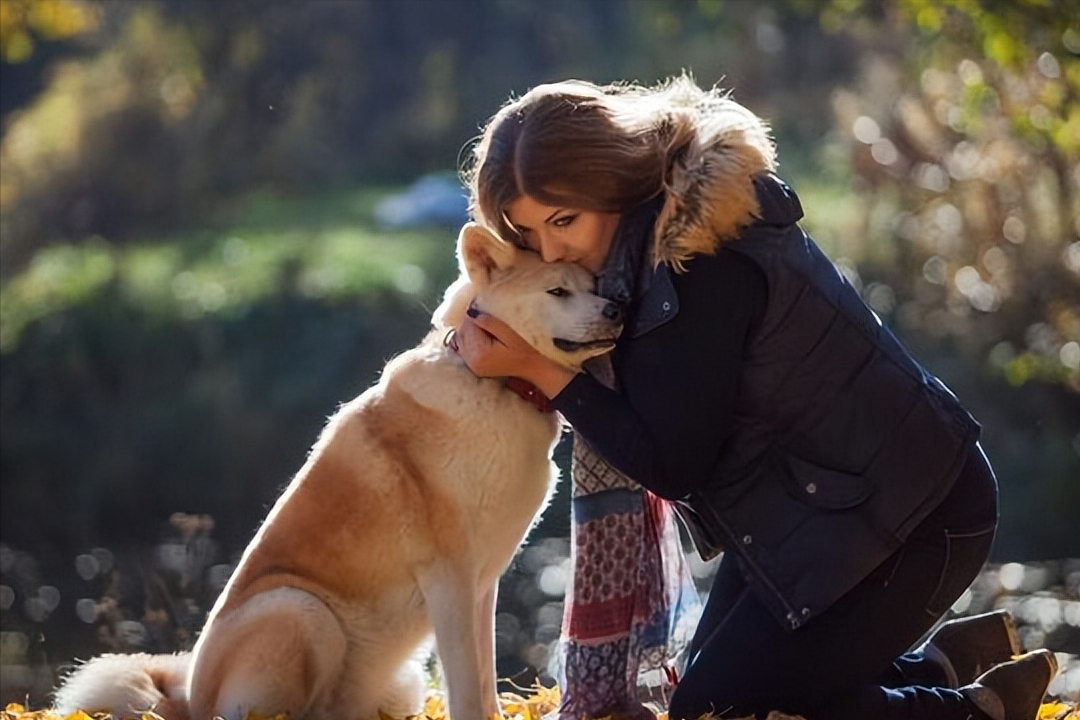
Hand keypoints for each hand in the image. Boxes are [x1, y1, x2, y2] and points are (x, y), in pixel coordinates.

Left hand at [452, 307, 576, 397]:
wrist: (531, 368)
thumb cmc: (524, 350)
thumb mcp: (509, 333)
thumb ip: (489, 322)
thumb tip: (471, 312)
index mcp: (480, 353)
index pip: (468, 326)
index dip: (474, 315)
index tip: (484, 309)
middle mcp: (472, 362)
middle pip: (461, 333)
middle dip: (470, 323)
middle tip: (485, 318)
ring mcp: (472, 366)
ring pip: (459, 340)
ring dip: (468, 331)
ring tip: (484, 328)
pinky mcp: (474, 367)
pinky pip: (463, 349)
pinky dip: (468, 340)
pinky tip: (480, 338)